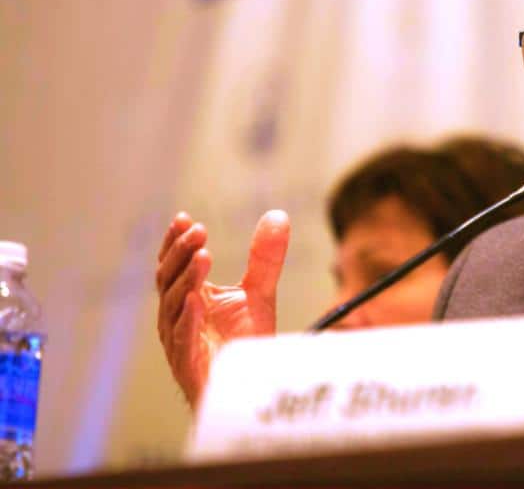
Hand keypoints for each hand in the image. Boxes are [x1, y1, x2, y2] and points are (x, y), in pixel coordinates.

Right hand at [155, 209, 289, 408]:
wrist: (249, 386)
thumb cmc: (244, 340)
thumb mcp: (259, 291)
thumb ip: (265, 257)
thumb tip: (277, 216)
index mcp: (188, 296)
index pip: (174, 264)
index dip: (175, 242)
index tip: (184, 218)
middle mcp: (177, 315)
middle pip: (168, 278)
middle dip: (180, 252)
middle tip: (197, 230)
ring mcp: (178, 339)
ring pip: (173, 304)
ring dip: (186, 278)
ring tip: (203, 255)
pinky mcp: (187, 362)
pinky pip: (183, 338)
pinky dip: (188, 317)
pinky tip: (197, 299)